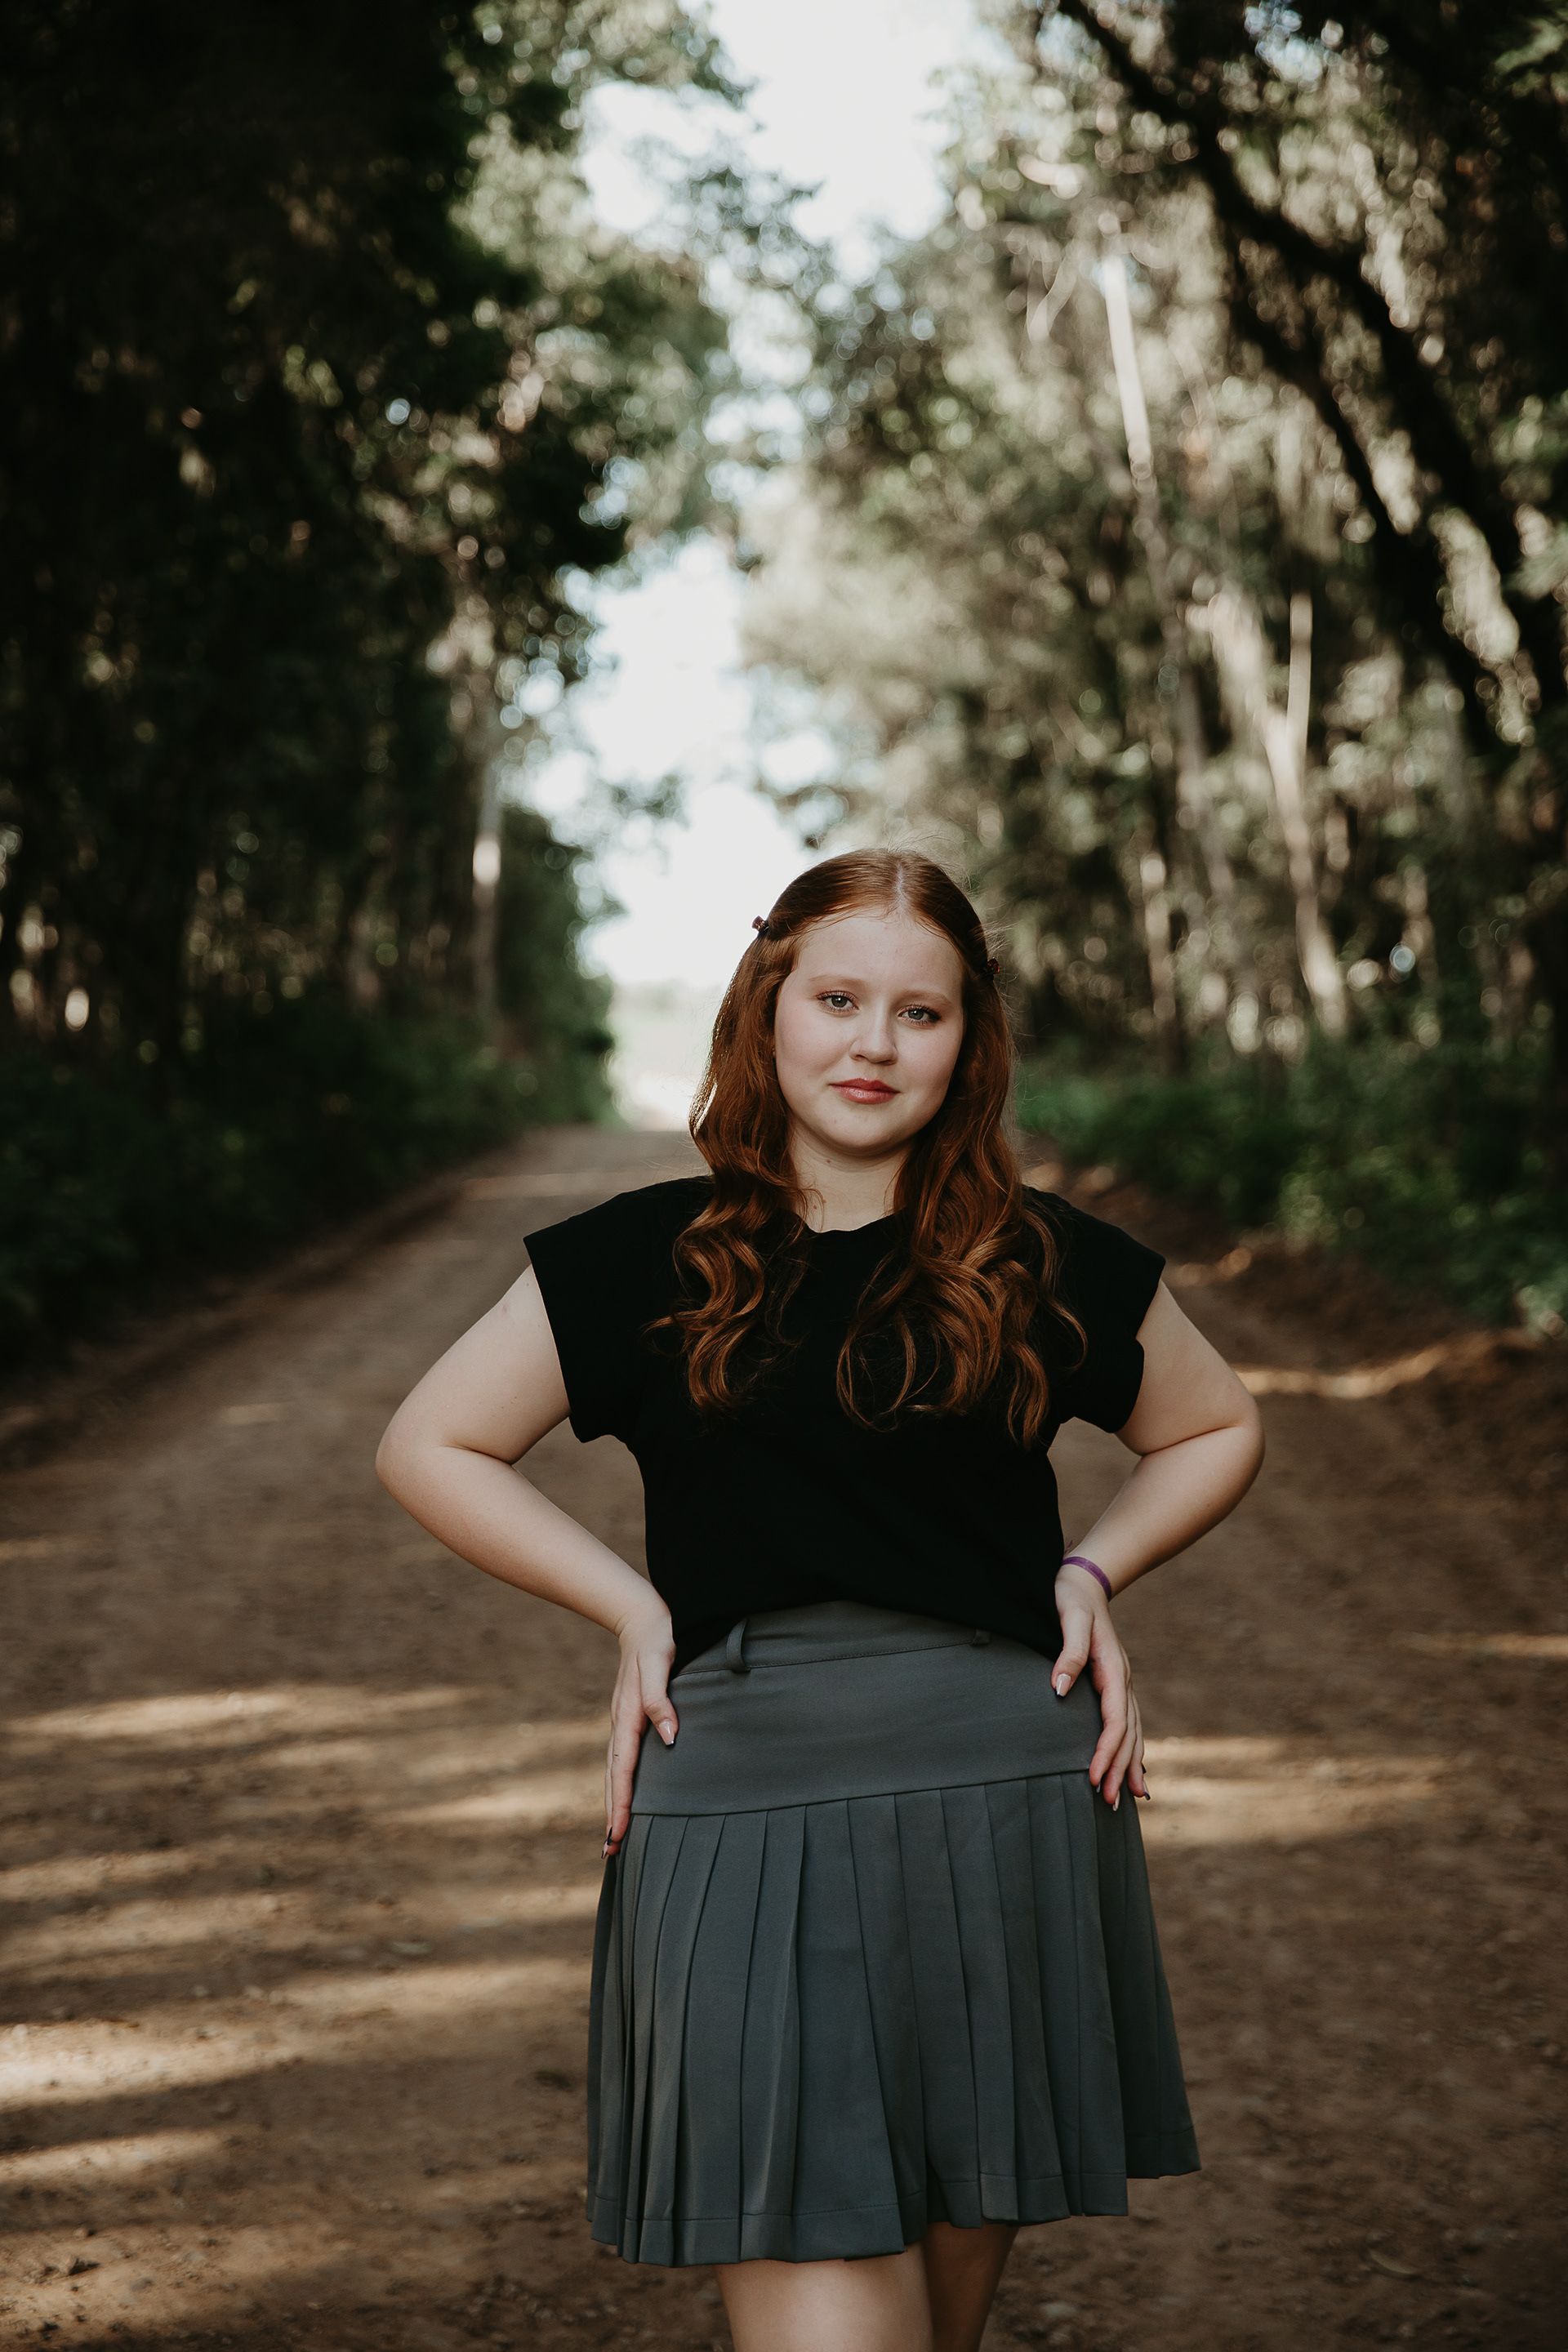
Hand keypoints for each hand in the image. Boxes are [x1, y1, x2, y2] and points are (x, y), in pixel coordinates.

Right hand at [603, 1606, 677, 1857]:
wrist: (641, 1615)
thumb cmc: (657, 1637)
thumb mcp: (661, 1661)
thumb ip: (661, 1699)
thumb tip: (668, 1738)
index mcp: (628, 1715)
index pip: (625, 1768)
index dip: (622, 1803)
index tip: (618, 1834)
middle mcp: (621, 1723)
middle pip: (614, 1777)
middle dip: (612, 1814)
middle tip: (610, 1852)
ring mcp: (623, 1721)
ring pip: (616, 1771)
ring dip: (615, 1803)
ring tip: (614, 1837)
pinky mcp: (630, 1718)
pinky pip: (623, 1759)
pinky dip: (621, 1783)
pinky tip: (627, 1796)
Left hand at [1051, 1563, 1147, 1809]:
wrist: (1085, 1578)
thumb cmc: (1070, 1597)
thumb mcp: (1069, 1618)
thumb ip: (1068, 1653)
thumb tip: (1059, 1690)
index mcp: (1113, 1669)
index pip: (1115, 1720)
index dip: (1106, 1751)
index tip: (1093, 1777)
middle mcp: (1122, 1679)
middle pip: (1128, 1733)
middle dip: (1120, 1769)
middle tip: (1109, 1803)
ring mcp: (1121, 1682)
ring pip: (1133, 1730)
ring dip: (1130, 1764)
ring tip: (1129, 1797)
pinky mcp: (1113, 1682)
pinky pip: (1127, 1721)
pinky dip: (1131, 1747)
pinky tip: (1131, 1765)